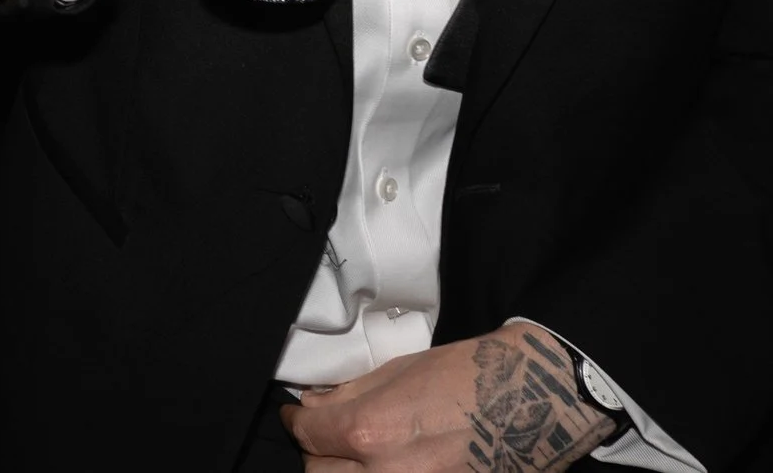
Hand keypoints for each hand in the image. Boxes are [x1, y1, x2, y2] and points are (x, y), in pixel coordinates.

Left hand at [283, 326, 618, 471]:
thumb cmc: (470, 375)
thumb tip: (312, 406)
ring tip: (356, 455)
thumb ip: (347, 395)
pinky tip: (387, 464)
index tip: (297, 414)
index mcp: (371, 433)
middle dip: (318, 453)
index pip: (307, 436)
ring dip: (347, 472)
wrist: (539, 399)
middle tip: (326, 436)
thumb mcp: (397, 372)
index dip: (296, 421)